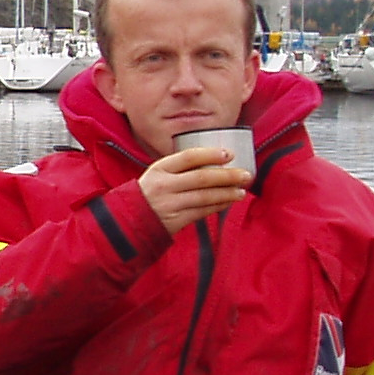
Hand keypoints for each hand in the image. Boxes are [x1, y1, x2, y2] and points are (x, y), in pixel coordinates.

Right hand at [137, 147, 252, 235]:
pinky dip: (218, 206)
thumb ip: (179, 169)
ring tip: (241, 190)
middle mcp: (164, 185)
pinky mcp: (175, 220)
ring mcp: (169, 204)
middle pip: (202, 178)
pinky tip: (228, 202)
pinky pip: (202, 212)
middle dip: (227, 176)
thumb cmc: (148, 193)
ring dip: (227, 193)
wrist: (128, 220)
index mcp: (159, 169)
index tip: (229, 154)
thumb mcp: (157, 175)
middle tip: (245, 174)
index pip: (188, 157)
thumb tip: (215, 162)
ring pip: (205, 196)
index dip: (210, 154)